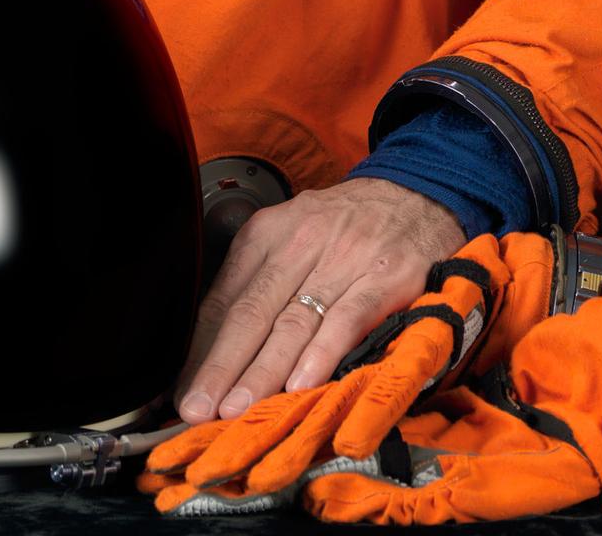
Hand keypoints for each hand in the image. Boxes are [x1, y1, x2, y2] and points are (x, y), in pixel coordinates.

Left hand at [174, 177, 464, 424]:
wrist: (418, 192)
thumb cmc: (346, 225)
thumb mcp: (292, 235)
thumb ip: (257, 283)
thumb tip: (212, 348)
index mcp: (268, 233)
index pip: (225, 298)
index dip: (201, 349)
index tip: (183, 391)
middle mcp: (299, 242)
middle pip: (252, 312)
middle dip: (221, 367)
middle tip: (198, 409)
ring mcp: (344, 258)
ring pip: (294, 322)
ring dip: (262, 371)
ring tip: (238, 409)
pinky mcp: (386, 277)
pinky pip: (347, 318)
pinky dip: (322, 353)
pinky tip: (301, 383)